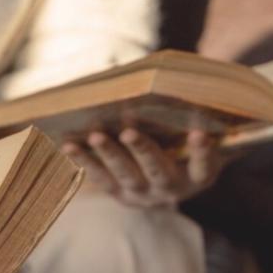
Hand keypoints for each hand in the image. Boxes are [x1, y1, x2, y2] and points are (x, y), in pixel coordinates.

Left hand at [65, 129, 223, 207]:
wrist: (170, 180)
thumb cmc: (186, 141)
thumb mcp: (197, 131)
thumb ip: (195, 115)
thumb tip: (178, 79)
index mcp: (198, 175)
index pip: (203, 165)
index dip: (202, 152)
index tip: (200, 134)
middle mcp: (171, 189)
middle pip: (157, 171)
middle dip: (142, 150)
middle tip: (128, 132)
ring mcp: (143, 194)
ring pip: (125, 175)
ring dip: (108, 154)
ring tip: (95, 135)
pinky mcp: (119, 193)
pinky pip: (100, 178)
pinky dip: (84, 160)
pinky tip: (69, 144)